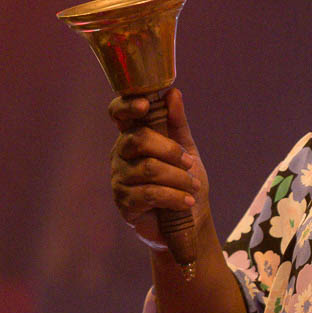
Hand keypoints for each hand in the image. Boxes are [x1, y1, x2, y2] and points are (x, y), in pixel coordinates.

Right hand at [108, 88, 208, 247]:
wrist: (189, 219)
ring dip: (178, 178)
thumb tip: (172, 93)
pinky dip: (174, 197)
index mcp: (133, 136)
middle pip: (138, 139)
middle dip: (170, 150)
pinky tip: (187, 202)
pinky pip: (149, 194)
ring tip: (193, 188)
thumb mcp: (186, 148)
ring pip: (148, 169)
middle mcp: (120, 154)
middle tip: (190, 163)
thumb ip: (177, 122)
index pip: (118, 113)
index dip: (127, 106)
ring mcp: (119, 179)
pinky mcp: (124, 203)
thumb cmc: (184, 179)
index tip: (146, 105)